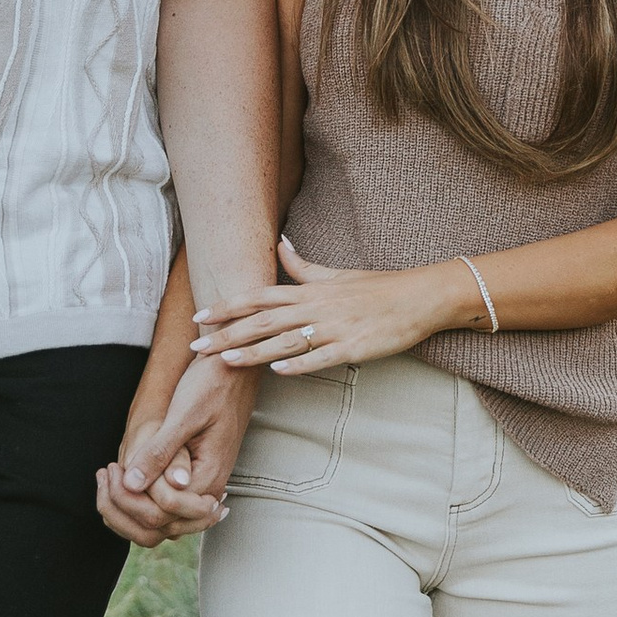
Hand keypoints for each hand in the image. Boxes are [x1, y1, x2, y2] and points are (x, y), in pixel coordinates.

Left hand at [96, 350, 258, 544]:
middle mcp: (208, 490)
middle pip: (160, 526)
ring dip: (129, 509)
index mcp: (209, 477)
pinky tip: (122, 481)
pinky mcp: (193, 481)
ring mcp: (201, 488)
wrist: (233, 371)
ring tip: (109, 477)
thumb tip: (134, 484)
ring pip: (160, 524)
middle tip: (106, 472)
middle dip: (125, 507)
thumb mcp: (184, 414)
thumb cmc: (212, 385)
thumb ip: (160, 451)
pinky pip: (164, 509)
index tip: (113, 467)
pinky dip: (138, 502)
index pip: (163, 512)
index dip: (132, 498)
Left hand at [191, 236, 469, 375]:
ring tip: (224, 361)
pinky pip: (321, 357)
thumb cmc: (377, 288)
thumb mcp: (336, 274)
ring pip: (285, 340)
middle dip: (227, 334)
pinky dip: (299, 363)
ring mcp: (334, 328)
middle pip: (263, 320)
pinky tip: (277, 371)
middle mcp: (316, 307)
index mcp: (310, 290)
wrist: (419, 298)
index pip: (259, 296)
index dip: (227, 305)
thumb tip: (280, 244)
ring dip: (252, 352)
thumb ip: (302, 266)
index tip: (200, 315)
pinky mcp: (352, 347)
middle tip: (197, 345)